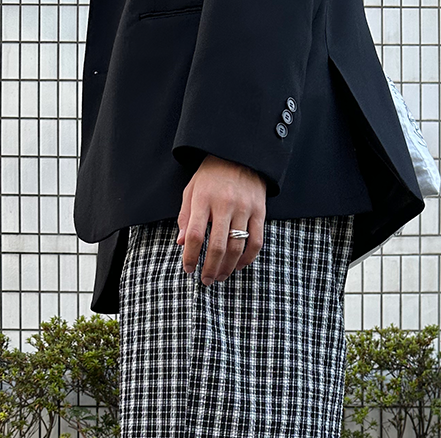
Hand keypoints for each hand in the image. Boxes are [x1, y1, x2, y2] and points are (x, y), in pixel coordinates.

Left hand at [176, 154, 266, 285]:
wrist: (239, 154)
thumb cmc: (211, 176)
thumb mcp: (192, 191)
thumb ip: (185, 217)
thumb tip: (181, 243)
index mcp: (203, 198)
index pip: (194, 235)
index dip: (190, 256)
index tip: (188, 268)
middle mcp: (224, 204)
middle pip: (216, 246)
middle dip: (209, 268)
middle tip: (205, 280)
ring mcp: (244, 208)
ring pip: (237, 247)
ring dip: (227, 267)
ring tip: (220, 276)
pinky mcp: (260, 211)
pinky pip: (256, 242)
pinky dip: (247, 258)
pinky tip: (238, 265)